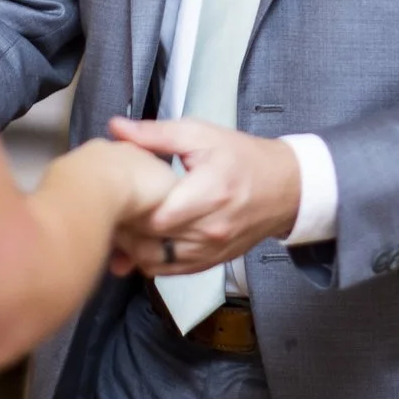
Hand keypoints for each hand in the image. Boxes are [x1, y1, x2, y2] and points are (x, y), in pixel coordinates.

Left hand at [107, 116, 302, 275]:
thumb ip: (156, 134)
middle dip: (126, 226)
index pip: (156, 216)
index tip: (118, 192)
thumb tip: (117, 128)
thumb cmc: (244, 159)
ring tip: (124, 224)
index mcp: (210, 192)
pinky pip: (169, 271)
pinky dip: (149, 259)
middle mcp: (212, 228)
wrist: (284, 188)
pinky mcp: (211, 262)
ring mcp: (211, 249)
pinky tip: (142, 240)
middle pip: (151, 241)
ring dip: (133, 247)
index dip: (130, 207)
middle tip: (113, 206)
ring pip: (155, 261)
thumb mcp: (201, 135)